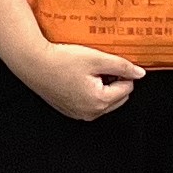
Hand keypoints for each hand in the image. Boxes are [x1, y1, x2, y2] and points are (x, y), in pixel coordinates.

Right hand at [18, 38, 144, 121]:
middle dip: (113, 82)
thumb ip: (122, 66)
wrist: (33, 63)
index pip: (127, 87)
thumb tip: (140, 73)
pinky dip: (89, 91)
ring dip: (102, 87)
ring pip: (104, 101)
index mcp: (100, 101)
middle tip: (98, 67)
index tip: (108, 62)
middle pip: (118, 97)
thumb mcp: (97, 59)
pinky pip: (89, 103)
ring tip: (87, 71)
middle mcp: (90, 113)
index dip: (122, 72)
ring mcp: (79, 114)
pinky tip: (77, 77)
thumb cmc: (62, 60)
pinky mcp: (69, 110)